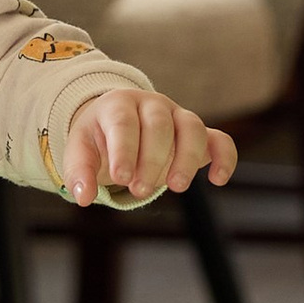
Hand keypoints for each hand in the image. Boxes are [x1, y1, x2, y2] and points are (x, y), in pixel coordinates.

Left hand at [61, 89, 236, 206]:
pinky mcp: (199, 134)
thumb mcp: (81, 149)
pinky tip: (217, 179)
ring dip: (186, 158)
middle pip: (159, 125)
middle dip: (151, 159)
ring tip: (176, 187)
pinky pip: (220, 139)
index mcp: (119, 105)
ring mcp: (178, 117)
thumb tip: (83, 197)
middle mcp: (152, 105)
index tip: (121, 178)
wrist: (119, 124)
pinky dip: (224, 157)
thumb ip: (79, 171)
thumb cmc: (100, 138)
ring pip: (192, 128)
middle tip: (139, 189)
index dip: (124, 150)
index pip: (124, 123)